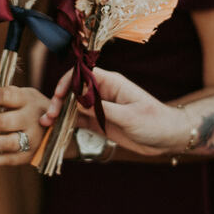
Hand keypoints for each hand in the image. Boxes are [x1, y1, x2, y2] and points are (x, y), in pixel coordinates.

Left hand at [0, 86, 48, 165]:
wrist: (59, 131)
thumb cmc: (31, 108)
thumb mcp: (24, 95)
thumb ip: (3, 96)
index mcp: (29, 100)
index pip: (5, 96)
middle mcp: (32, 119)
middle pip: (3, 121)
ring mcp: (31, 140)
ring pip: (4, 143)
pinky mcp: (27, 156)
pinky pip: (5, 160)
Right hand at [40, 68, 184, 155]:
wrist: (168, 138)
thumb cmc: (154, 122)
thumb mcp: (130, 116)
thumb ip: (102, 109)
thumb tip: (77, 102)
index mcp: (111, 83)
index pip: (82, 75)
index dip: (67, 83)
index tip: (57, 96)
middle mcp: (102, 93)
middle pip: (73, 91)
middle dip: (58, 101)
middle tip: (49, 116)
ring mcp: (99, 108)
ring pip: (72, 107)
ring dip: (59, 114)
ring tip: (46, 123)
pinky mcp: (99, 122)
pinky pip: (78, 120)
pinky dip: (66, 124)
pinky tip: (56, 130)